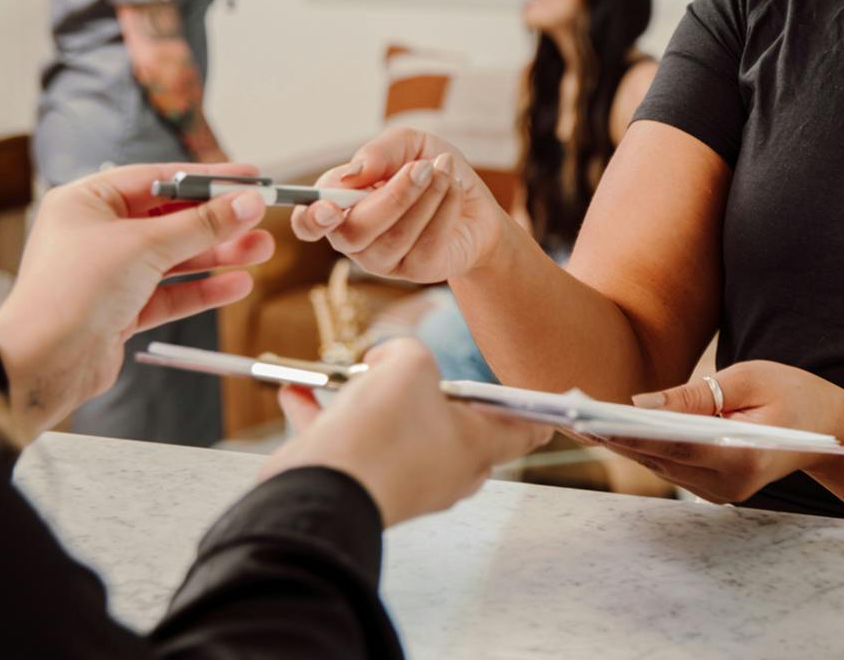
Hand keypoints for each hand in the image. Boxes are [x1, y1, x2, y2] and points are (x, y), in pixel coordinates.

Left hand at [0, 163, 275, 434]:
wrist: (42, 364)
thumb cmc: (72, 293)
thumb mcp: (146, 246)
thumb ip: (202, 224)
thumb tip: (246, 203)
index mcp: (87, 202)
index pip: (159, 180)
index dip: (208, 178)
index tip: (248, 177)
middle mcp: (96, 234)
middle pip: (171, 219)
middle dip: (219, 221)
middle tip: (260, 217)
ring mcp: (109, 274)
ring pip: (175, 257)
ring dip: (219, 255)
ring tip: (261, 250)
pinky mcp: (120, 310)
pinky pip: (170, 292)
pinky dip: (203, 288)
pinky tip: (237, 283)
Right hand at [261, 338, 549, 525]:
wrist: (318, 490)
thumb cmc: (379, 431)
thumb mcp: (408, 365)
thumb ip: (408, 352)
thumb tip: (385, 363)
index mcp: (476, 446)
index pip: (523, 430)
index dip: (535, 411)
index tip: (545, 402)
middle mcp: (444, 469)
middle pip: (455, 425)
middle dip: (433, 392)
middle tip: (418, 369)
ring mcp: (401, 480)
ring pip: (395, 428)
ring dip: (369, 397)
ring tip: (348, 372)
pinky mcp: (359, 483)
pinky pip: (348, 440)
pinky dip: (326, 414)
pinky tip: (297, 390)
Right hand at [289, 129, 508, 283]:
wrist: (476, 201)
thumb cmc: (433, 170)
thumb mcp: (409, 144)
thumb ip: (379, 151)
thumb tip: (352, 174)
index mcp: (340, 205)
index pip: (308, 223)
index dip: (311, 219)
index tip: (329, 208)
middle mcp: (355, 238)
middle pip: (354, 232)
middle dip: (393, 196)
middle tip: (423, 167)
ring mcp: (384, 260)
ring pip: (393, 237)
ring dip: (425, 197)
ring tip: (444, 169)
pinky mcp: (418, 270)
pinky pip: (426, 244)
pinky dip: (445, 207)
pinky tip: (454, 189)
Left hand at [580, 361, 843, 504]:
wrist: (828, 430)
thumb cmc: (794, 393)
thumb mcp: (751, 378)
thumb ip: (696, 394)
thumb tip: (641, 404)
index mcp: (743, 458)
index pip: (676, 446)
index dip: (630, 434)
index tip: (592, 420)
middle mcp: (728, 485)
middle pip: (659, 459)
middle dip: (613, 437)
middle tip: (568, 415)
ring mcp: (721, 492)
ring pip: (659, 465)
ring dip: (621, 443)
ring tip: (578, 417)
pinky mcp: (714, 488)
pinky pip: (670, 466)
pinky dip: (642, 447)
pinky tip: (611, 428)